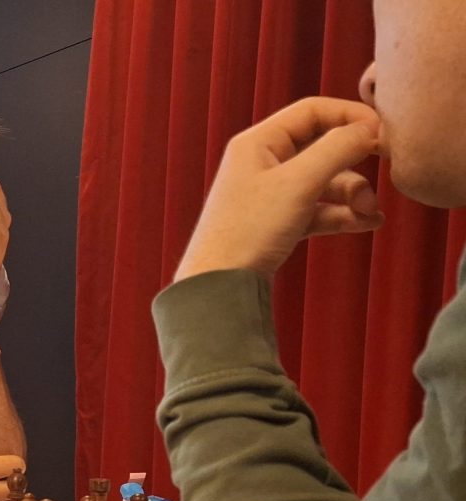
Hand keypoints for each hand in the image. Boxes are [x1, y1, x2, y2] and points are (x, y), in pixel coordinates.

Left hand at [175, 97, 382, 282]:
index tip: (383, 133)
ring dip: (352, 195)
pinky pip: (316, 210)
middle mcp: (261, 164)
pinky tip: (367, 224)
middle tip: (382, 176)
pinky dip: (341, 215)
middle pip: (322, 148)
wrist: (218, 287)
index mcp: (257, 143)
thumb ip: (337, 149)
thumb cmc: (248, 231)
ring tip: (371, 214)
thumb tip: (370, 129)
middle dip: (354, 167)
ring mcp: (268, 195)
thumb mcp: (298, 183)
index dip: (350, 116)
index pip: (311, 111)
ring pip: (323, 183)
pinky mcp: (275, 224)